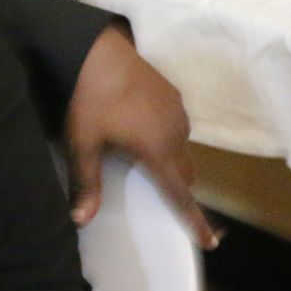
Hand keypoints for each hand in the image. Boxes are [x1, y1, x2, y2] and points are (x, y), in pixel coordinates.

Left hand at [65, 27, 217, 248]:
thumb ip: (86, 182)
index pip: (180, 194)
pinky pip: (175, 124)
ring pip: (180, 146)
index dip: (194, 219)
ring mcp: (177, 110)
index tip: (209, 241)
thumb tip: (81, 220)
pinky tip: (140, 127)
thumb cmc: (89, 98)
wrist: (97, 49)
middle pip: (184, 172)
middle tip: (164, 198)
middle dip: (178, 188)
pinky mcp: (172, 92)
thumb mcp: (82, 143)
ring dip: (169, 158)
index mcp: (158, 150)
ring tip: (142, 160)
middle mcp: (176, 133)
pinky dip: (165, 135)